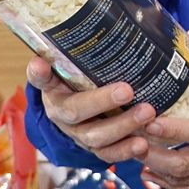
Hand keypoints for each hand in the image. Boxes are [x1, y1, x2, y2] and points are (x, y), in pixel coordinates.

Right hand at [27, 58, 155, 163]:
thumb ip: (76, 50)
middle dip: (102, 102)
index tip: (40, 64)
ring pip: (95, 137)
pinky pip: (107, 154)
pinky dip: (125, 151)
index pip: (42, 78)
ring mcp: (78, 134)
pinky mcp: (95, 147)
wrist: (87, 103)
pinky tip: (142, 144)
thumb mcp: (80, 64)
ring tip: (147, 114)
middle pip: (75, 112)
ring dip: (122, 127)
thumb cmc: (85, 78)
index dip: (40, 74)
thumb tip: (73, 33)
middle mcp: (61, 114)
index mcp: (53, 88)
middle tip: (128, 90)